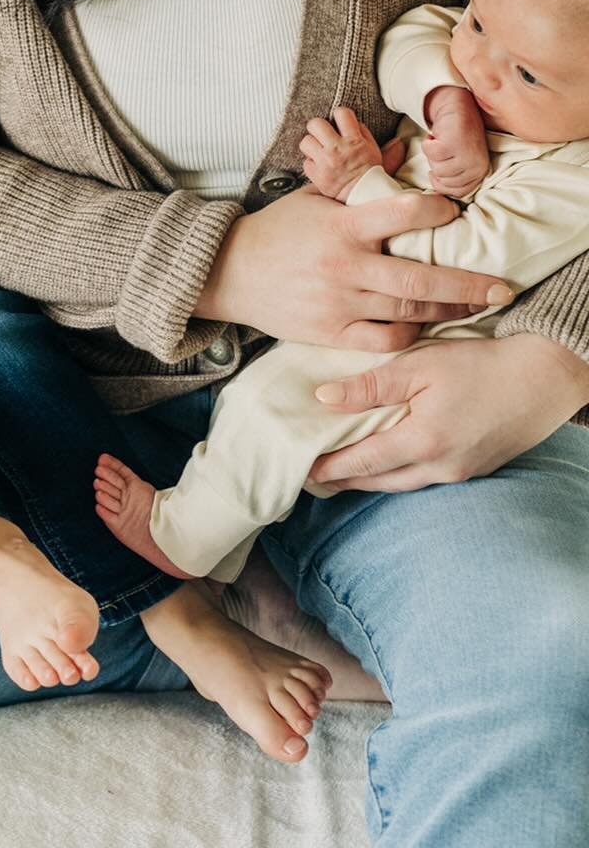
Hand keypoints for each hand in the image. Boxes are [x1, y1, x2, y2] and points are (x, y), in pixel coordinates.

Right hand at [195, 187, 512, 351]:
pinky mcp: (330, 331)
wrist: (226, 272)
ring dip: (447, 310)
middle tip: (502, 287)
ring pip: (408, 312)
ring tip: (474, 307)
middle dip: (469, 285)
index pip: (403, 213)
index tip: (455, 212)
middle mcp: (344, 266)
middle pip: (420, 280)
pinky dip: (410, 335)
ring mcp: (338, 302)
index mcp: (341, 226)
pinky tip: (424, 325)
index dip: (438, 210)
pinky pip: (383, 340)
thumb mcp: (312, 197)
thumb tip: (401, 148)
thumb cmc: (274, 231)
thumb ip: (359, 180)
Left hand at [300, 107, 402, 200]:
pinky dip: (311, 164)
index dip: (339, 115)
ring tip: (320, 151)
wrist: (364, 196)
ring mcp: (324, 161)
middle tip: (323, 135)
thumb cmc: (370, 174)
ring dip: (311, 145)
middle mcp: (337, 148)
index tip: (339, 121)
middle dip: (318, 128)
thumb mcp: (375, 151)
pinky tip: (320, 167)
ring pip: (306, 141)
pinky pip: (306, 162)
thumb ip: (367, 135)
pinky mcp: (316, 174)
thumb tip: (363, 123)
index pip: (341, 113)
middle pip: (316, 124)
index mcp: (354, 140)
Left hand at [309, 334, 588, 491]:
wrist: (544, 376)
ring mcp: (462, 472)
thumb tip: (323, 399)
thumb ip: (370, 386)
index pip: (364, 462)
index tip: (303, 468)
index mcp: (423, 441)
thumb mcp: (419, 366)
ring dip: (372, 480)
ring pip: (404, 483)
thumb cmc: (480, 364)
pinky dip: (399, 474)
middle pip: (381, 481)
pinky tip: (387, 463)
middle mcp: (442, 466)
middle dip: (346, 480)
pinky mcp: (476, 468)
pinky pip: (427, 478)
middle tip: (314, 476)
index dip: (331, 468)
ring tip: (343, 473)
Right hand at [422, 85, 489, 198]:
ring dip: (433, 154)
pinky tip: (437, 136)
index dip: (441, 179)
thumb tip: (439, 204)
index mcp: (480, 175)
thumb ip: (454, 182)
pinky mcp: (456, 144)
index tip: (443, 163)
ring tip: (442, 142)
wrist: (456, 107)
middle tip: (444, 150)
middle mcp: (477, 168)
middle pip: (442, 182)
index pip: (454, 194)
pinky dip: (429, 144)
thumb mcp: (458, 164)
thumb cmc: (455, 137)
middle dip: (436, 166)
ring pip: (436, 169)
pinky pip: (431, 154)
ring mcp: (468, 156)